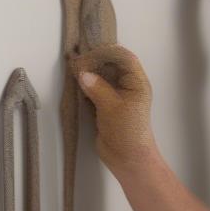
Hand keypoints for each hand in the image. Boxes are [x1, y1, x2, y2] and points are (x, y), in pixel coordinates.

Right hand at [73, 44, 156, 175]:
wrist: (128, 159)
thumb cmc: (127, 130)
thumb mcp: (112, 106)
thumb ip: (97, 87)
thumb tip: (82, 73)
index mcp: (136, 82)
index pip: (125, 58)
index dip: (107, 52)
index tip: (89, 52)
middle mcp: (127, 86)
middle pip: (112, 65)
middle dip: (95, 60)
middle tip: (76, 59)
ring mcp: (116, 96)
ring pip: (102, 77)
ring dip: (89, 72)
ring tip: (73, 67)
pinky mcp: (106, 106)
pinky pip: (95, 89)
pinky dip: (85, 85)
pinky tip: (74, 82)